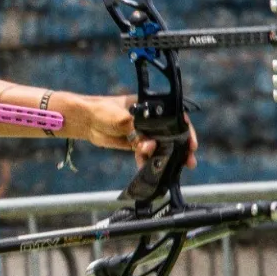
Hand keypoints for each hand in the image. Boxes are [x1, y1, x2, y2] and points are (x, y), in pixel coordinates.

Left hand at [79, 94, 197, 169]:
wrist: (85, 120)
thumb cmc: (103, 111)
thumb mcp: (122, 118)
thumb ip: (137, 131)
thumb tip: (149, 146)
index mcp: (152, 107)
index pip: (176, 118)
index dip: (186, 131)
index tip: (191, 144)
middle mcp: (151, 120)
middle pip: (172, 134)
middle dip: (181, 148)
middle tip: (188, 162)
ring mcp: (144, 132)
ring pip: (160, 146)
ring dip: (164, 158)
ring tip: (168, 169)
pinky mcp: (135, 143)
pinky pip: (145, 154)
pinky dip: (147, 161)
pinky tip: (146, 168)